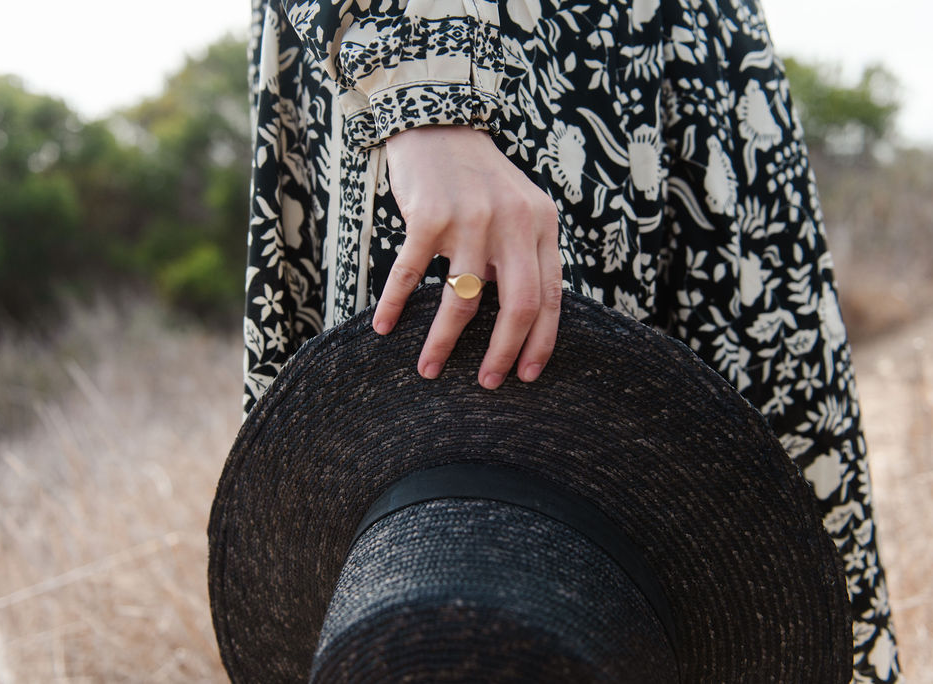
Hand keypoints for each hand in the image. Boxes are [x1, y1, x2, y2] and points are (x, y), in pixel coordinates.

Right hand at [372, 125, 560, 389]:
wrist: (438, 124)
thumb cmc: (476, 178)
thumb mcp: (517, 208)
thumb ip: (524, 254)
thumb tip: (521, 319)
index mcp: (540, 224)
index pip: (549, 294)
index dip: (540, 340)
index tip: (527, 374)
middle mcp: (512, 221)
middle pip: (517, 304)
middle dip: (503, 352)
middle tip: (488, 383)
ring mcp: (470, 218)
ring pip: (463, 299)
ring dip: (443, 342)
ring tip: (429, 368)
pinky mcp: (428, 215)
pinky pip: (411, 273)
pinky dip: (395, 303)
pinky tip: (383, 325)